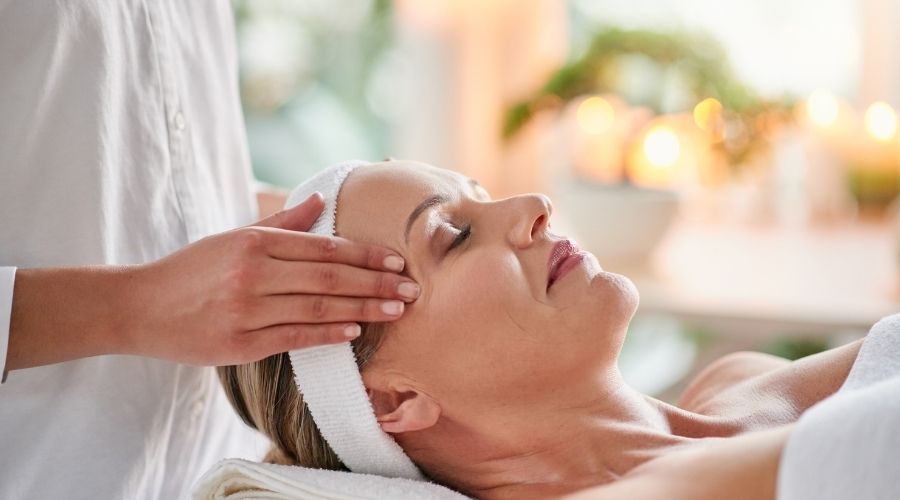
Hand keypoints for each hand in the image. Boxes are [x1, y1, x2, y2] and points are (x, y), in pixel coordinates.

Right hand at [124, 192, 419, 364]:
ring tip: (394, 310)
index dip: (364, 256)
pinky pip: (294, 338)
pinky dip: (327, 335)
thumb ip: (282, 224)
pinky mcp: (240, 344)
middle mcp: (253, 274)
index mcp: (254, 243)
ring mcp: (247, 311)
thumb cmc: (192, 269)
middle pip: (328, 279)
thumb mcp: (233, 237)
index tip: (396, 261)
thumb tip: (321, 201)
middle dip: (375, 284)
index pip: (323, 248)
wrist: (140, 307)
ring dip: (362, 310)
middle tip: (410, 289)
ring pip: (317, 309)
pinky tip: (355, 332)